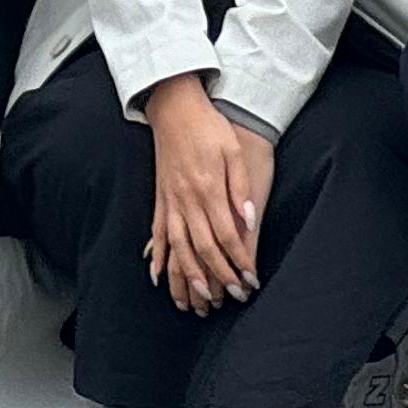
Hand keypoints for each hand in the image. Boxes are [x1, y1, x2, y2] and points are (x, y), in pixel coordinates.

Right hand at [142, 75, 273, 315]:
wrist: (175, 107)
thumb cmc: (209, 127)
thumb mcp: (234, 151)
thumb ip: (241, 188)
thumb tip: (248, 219)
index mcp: (208, 189)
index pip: (227, 236)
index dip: (239, 261)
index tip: (251, 280)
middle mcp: (187, 200)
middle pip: (203, 248)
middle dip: (219, 276)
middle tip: (233, 297)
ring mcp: (170, 200)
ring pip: (177, 248)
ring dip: (187, 277)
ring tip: (197, 300)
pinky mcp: (161, 198)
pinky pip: (157, 233)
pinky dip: (157, 257)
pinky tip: (158, 276)